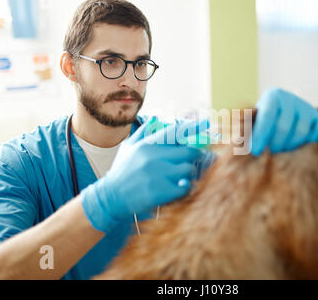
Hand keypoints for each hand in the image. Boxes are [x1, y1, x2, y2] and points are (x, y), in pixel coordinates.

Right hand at [81, 117, 208, 232]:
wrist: (110, 198)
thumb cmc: (121, 172)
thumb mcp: (128, 148)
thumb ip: (143, 132)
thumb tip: (157, 119)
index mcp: (148, 145)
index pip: (176, 132)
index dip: (194, 127)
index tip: (207, 124)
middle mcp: (154, 157)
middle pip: (189, 152)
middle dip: (194, 156)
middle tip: (191, 160)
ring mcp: (158, 175)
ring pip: (188, 169)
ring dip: (187, 174)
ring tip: (179, 177)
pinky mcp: (161, 191)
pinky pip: (185, 186)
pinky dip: (184, 187)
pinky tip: (177, 188)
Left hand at [251, 87, 317, 155]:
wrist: (281, 115)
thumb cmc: (261, 122)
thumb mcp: (252, 121)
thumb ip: (246, 129)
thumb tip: (237, 142)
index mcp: (272, 96)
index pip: (267, 116)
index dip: (261, 135)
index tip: (255, 152)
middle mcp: (291, 98)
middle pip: (284, 126)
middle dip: (274, 144)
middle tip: (269, 154)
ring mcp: (307, 107)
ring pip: (301, 132)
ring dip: (289, 147)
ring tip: (280, 152)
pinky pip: (315, 134)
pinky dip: (306, 144)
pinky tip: (295, 147)